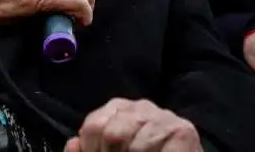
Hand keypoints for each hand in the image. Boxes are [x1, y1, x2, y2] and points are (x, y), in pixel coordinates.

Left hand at [64, 99, 201, 151]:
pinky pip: (155, 148)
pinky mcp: (183, 130)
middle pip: (111, 132)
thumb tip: (72, 145)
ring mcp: (163, 116)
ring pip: (133, 144)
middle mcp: (141, 107)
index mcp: (119, 110)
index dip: (92, 150)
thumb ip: (88, 150)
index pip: (93, 126)